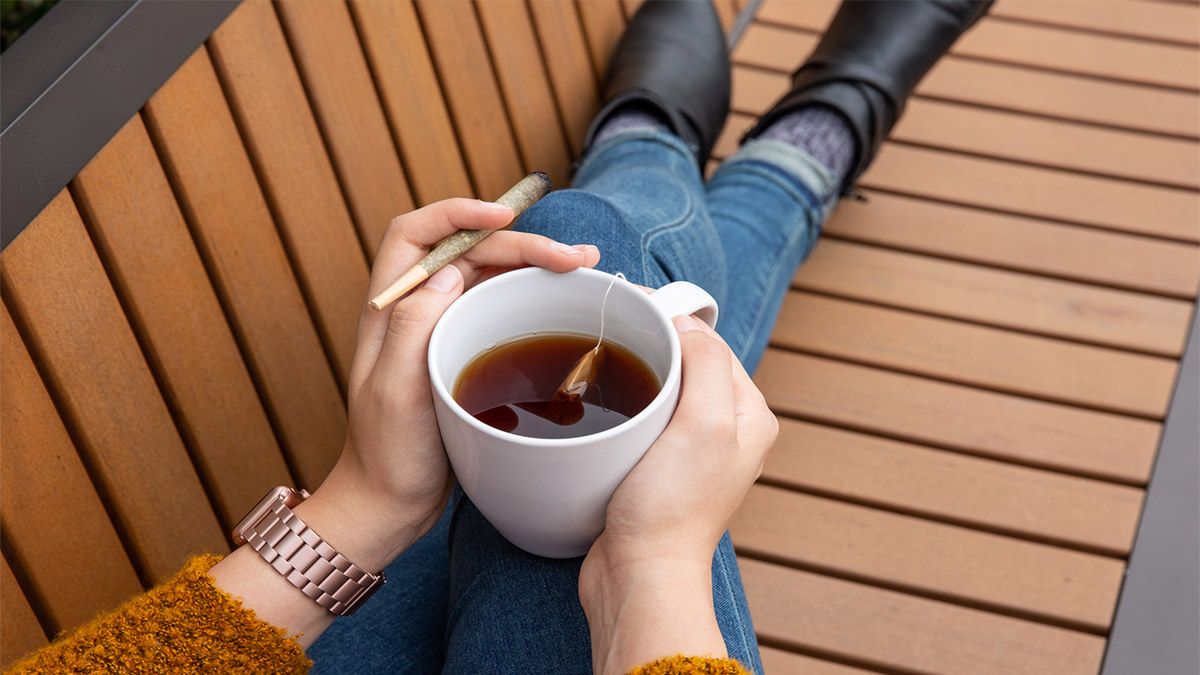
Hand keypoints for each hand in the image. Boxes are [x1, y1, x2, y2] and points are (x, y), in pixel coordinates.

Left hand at [307, 198, 599, 570]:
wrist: (390, 502)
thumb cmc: (386, 454)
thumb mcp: (395, 391)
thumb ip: (413, 326)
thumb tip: (448, 271)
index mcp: (389, 307)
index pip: (416, 233)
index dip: (458, 211)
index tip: (504, 215)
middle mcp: (415, 308)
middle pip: (468, 250)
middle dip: (521, 241)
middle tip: (576, 257)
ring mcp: (442, 328)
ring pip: (489, 275)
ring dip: (535, 264)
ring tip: (584, 267)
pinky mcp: (465, 350)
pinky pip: (500, 308)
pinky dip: (533, 297)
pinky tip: (564, 303)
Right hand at [579, 315, 776, 673]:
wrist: (638, 575)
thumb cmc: (673, 508)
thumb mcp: (705, 422)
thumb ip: (707, 362)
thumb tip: (686, 323)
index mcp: (749, 416)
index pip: (713, 345)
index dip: (674, 322)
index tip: (632, 309)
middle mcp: (726, 433)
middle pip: (687, 364)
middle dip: (652, 345)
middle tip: (611, 331)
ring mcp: (690, 453)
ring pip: (661, 389)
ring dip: (633, 374)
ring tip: (600, 362)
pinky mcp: (655, 470)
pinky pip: (641, 419)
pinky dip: (621, 404)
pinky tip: (599, 403)